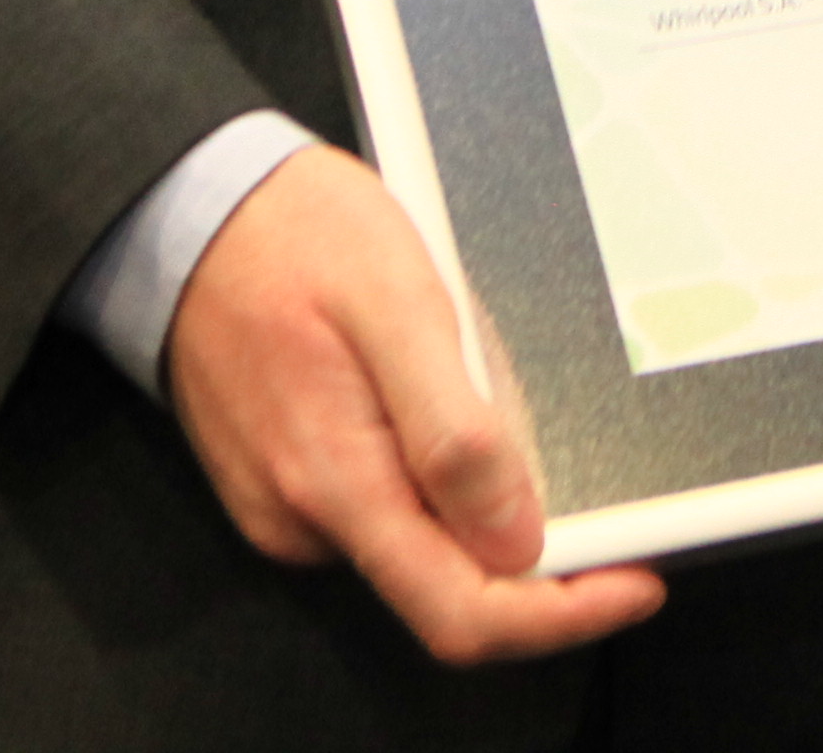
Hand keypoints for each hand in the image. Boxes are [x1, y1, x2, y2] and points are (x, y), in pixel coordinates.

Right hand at [162, 146, 662, 664]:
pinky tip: (437, 399)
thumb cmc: (292, 233)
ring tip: (488, 392)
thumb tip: (516, 540)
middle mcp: (305, 517)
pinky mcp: (286, 484)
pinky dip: (434, 476)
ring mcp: (290, 506)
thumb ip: (454, 432)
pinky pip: (383, 506)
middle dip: (534, 554)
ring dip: (480, 501)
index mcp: (337, 482)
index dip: (560, 614)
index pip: (461, 612)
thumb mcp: (397, 302)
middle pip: (449, 590)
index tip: (634, 580)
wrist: (189, 208)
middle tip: (591, 484)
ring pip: (420, 545)